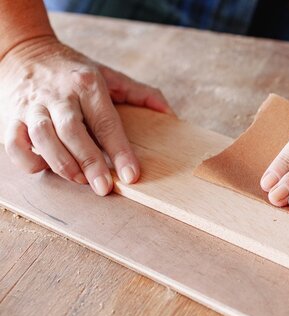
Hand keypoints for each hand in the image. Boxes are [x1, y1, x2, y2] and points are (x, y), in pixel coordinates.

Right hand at [0, 36, 172, 195]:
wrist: (25, 52)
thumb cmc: (74, 71)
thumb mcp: (110, 75)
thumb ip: (141, 94)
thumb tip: (170, 114)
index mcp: (87, 84)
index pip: (107, 122)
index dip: (120, 151)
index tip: (131, 175)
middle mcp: (58, 95)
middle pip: (73, 132)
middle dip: (90, 163)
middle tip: (104, 187)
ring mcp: (32, 106)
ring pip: (44, 138)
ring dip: (62, 164)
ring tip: (80, 180)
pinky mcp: (10, 116)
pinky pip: (15, 143)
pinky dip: (29, 160)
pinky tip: (46, 167)